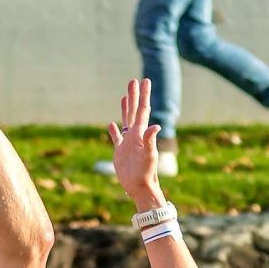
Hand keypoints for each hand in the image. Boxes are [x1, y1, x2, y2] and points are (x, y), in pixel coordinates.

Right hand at [106, 78, 166, 211]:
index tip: (144, 80)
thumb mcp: (149, 156)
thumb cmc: (146, 172)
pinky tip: (112, 124)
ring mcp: (127, 143)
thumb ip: (150, 140)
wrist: (139, 187)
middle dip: (134, 96)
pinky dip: (114, 130)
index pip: (142, 110)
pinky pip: (116, 137)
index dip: (143, 95)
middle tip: (133, 81)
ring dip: (125, 108)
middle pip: (133, 111)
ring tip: (124, 96)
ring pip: (125, 120)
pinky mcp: (120, 152)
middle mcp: (135, 135)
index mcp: (141, 133)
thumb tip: (155, 126)